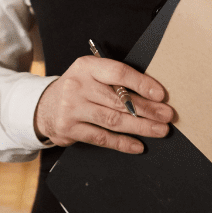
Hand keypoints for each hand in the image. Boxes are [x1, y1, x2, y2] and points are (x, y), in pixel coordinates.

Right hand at [33, 54, 174, 153]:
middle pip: (119, 100)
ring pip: (113, 120)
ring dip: (140, 127)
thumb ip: (114, 80)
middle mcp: (77, 85)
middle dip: (147, 109)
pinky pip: (102, 138)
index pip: (117, 72)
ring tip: (160, 130)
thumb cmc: (78, 88)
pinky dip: (122, 143)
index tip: (160, 94)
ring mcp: (71, 108)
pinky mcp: (70, 129)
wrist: (44, 105)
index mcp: (86, 66)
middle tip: (167, 116)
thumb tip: (152, 94)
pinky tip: (138, 145)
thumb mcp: (91, 74)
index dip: (141, 83)